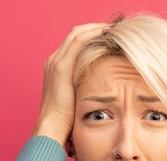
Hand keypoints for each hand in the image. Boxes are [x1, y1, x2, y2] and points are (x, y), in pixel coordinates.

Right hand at [32, 23, 109, 146]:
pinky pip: (78, 42)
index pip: (75, 43)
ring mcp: (56, 62)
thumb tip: (104, 88)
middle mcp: (53, 60)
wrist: (52, 127)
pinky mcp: (61, 67)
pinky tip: (107, 35)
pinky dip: (93, 35)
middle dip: (95, 28)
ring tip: (113, 28)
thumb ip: (86, 88)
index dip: (92, 35)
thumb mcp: (77, 98)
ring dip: (96, 28)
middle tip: (114, 28)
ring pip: (77, 34)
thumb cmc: (66, 120)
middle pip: (76, 34)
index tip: (109, 36)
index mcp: (56, 67)